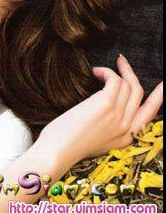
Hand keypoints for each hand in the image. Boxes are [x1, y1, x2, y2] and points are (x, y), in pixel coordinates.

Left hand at [35, 54, 162, 167]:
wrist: (57, 151)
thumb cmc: (68, 143)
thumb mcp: (97, 139)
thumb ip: (108, 126)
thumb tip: (106, 104)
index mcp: (126, 138)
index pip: (149, 113)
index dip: (159, 97)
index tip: (164, 85)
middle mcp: (126, 128)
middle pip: (139, 93)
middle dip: (131, 73)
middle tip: (121, 62)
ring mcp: (118, 116)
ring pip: (127, 84)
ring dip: (115, 71)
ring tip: (98, 71)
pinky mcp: (106, 105)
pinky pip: (114, 79)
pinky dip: (106, 71)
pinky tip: (95, 72)